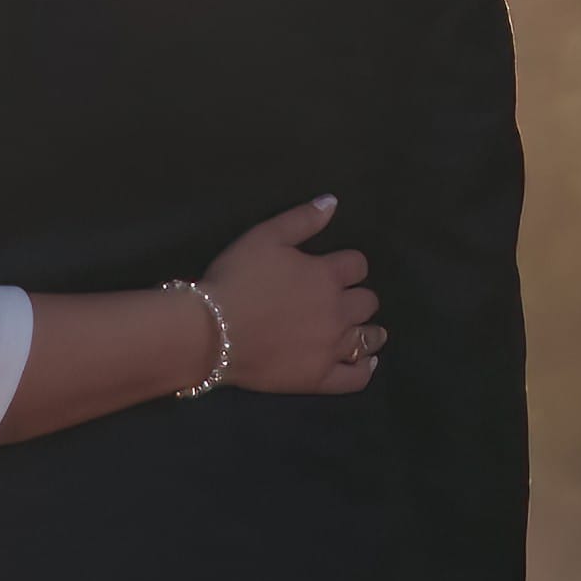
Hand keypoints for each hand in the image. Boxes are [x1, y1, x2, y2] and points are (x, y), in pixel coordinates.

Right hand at [195, 192, 382, 397]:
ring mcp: (332, 346)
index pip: (357, 264)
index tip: (333, 269)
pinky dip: (364, 368)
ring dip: (368, 330)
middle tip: (337, 300)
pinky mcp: (320, 377)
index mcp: (327, 274)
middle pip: (367, 301)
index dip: (347, 265)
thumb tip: (333, 202)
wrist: (211, 331)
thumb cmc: (235, 280)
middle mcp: (338, 310)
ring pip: (369, 338)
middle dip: (356, 297)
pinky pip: (356, 378)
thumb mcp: (263, 237)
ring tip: (359, 329)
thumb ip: (301, 219)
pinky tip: (365, 361)